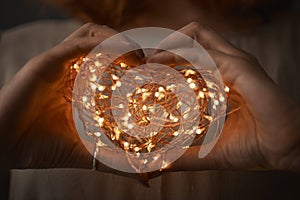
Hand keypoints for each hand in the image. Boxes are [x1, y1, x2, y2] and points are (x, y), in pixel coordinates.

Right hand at [0, 23, 149, 184]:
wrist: (7, 148)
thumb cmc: (46, 149)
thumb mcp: (91, 153)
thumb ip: (119, 163)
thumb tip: (147, 181)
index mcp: (80, 83)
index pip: (111, 58)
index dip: (133, 61)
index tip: (152, 73)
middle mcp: (71, 69)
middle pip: (103, 40)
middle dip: (128, 46)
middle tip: (146, 62)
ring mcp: (58, 63)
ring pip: (91, 34)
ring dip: (116, 40)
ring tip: (135, 57)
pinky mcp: (45, 62)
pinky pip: (76, 44)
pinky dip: (99, 45)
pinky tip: (118, 55)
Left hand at [147, 22, 299, 171]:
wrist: (285, 150)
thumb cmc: (254, 148)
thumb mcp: (210, 151)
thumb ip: (184, 156)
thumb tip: (159, 167)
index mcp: (224, 78)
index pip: (192, 56)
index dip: (169, 58)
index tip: (148, 70)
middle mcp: (229, 64)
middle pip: (192, 38)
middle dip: (165, 45)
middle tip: (146, 62)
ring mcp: (235, 62)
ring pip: (196, 35)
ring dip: (168, 44)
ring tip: (149, 61)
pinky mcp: (239, 67)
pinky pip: (203, 52)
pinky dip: (178, 54)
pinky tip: (162, 64)